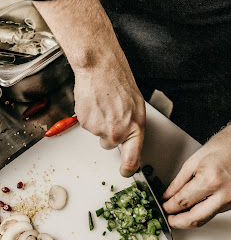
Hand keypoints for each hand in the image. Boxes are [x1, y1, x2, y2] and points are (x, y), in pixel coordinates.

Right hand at [73, 51, 144, 177]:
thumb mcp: (136, 108)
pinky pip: (88, 125)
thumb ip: (133, 128)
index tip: (125, 171)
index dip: (128, 169)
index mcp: (134, 129)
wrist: (100, 68)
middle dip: (110, 134)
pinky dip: (90, 116)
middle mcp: (117, 133)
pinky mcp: (85, 123)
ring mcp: (99, 129)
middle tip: (112, 115)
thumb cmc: (119, 83)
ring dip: (100, 123)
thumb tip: (130, 142)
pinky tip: (95, 103)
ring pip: (98, 134)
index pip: (132, 160)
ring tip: (104, 104)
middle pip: (110, 145)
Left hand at [162, 126, 230, 228]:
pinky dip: (206, 209)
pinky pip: (218, 211)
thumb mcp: (194, 159)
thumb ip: (179, 181)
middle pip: (196, 219)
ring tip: (180, 213)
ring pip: (208, 218)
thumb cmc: (226, 144)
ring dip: (192, 217)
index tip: (164, 208)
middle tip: (169, 219)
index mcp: (211, 179)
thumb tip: (168, 196)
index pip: (183, 202)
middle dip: (178, 222)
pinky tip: (200, 203)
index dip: (169, 208)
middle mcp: (225, 192)